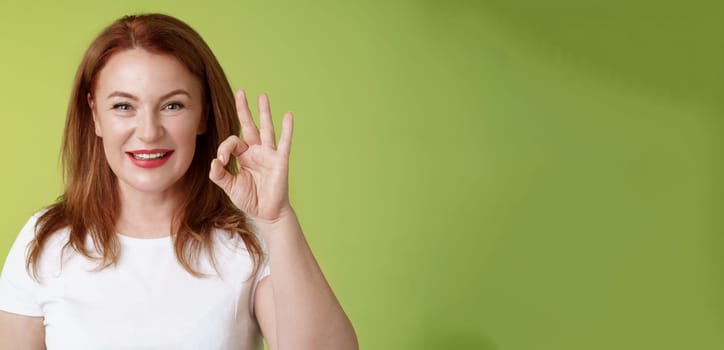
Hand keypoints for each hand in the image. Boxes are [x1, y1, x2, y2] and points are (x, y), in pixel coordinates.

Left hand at [209, 90, 293, 222]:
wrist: (267, 213)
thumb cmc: (250, 199)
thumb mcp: (230, 187)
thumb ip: (220, 175)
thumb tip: (214, 162)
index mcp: (244, 156)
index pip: (232, 142)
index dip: (224, 149)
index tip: (221, 162)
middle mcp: (256, 152)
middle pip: (249, 126)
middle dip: (244, 109)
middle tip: (241, 92)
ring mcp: (269, 155)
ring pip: (266, 129)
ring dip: (264, 112)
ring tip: (263, 96)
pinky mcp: (280, 161)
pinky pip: (284, 142)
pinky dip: (287, 129)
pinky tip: (288, 115)